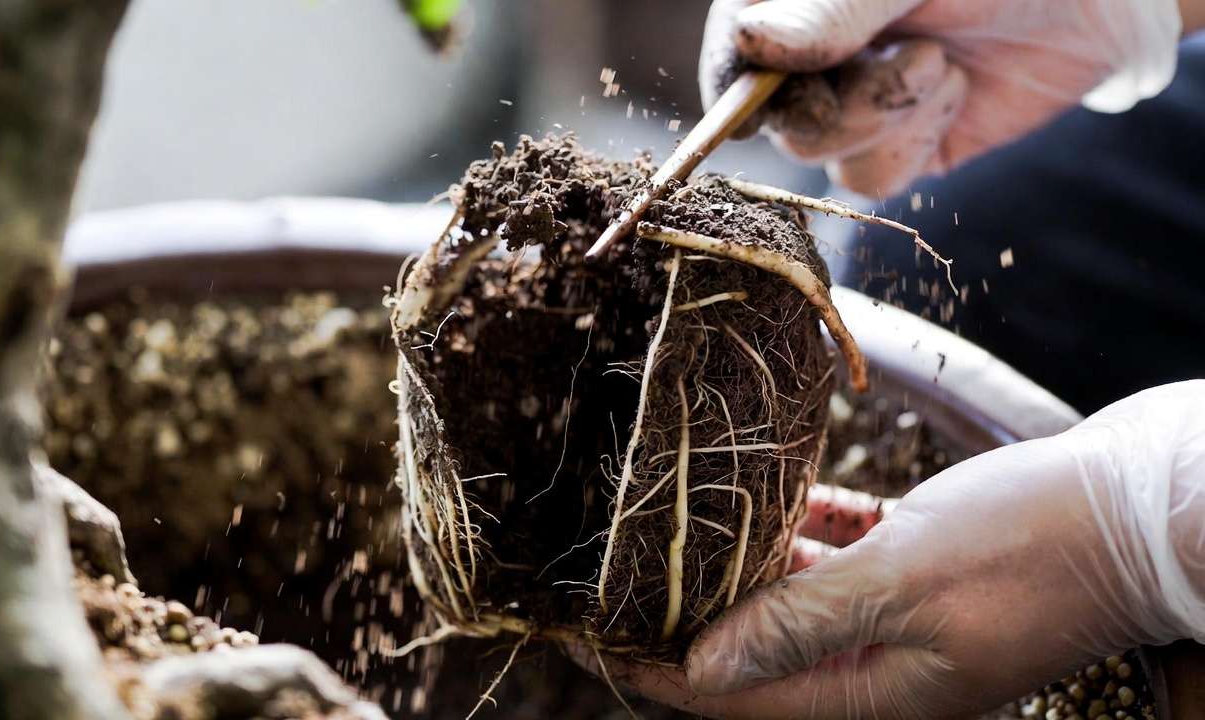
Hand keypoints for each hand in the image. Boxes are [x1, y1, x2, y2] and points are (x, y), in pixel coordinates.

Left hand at [578, 382, 1204, 718]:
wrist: (1139, 510)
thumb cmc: (1034, 548)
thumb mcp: (906, 584)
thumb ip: (802, 623)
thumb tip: (706, 666)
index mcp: (873, 692)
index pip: (733, 694)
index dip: (654, 667)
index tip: (587, 635)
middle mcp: (877, 664)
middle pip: (751, 646)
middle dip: (683, 613)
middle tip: (616, 571)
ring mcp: (897, 616)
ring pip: (789, 596)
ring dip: (736, 565)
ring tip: (668, 529)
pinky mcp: (915, 567)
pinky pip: (835, 554)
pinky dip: (798, 531)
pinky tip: (761, 499)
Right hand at [699, 0, 1182, 196]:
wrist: (1087, 1)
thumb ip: (829, 9)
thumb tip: (750, 40)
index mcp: (791, 6)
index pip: (731, 56)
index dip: (736, 87)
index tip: (764, 102)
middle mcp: (808, 58)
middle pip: (770, 116)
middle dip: (847, 97)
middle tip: (916, 51)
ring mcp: (846, 107)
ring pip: (818, 154)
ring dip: (891, 111)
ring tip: (942, 60)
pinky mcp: (891, 150)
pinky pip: (868, 180)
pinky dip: (915, 141)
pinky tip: (951, 95)